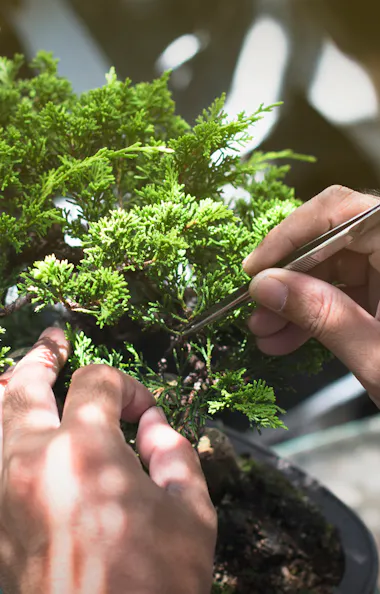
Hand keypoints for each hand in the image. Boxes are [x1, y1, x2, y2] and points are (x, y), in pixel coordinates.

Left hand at [0, 328, 215, 593]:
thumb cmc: (154, 588)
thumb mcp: (190, 514)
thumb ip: (174, 452)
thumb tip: (154, 424)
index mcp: (86, 452)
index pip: (98, 383)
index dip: (126, 386)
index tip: (144, 412)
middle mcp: (31, 461)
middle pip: (26, 383)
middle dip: (44, 355)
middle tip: (54, 339)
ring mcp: (1, 492)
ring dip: (8, 386)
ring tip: (19, 369)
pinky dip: (0, 431)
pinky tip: (9, 424)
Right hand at [243, 185, 379, 402]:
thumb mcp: (379, 356)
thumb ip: (322, 315)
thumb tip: (265, 285)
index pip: (341, 211)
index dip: (289, 235)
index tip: (254, 270)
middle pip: (331, 240)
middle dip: (288, 278)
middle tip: (254, 312)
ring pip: (332, 267)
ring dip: (295, 300)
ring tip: (265, 334)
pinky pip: (343, 290)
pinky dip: (314, 313)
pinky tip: (287, 338)